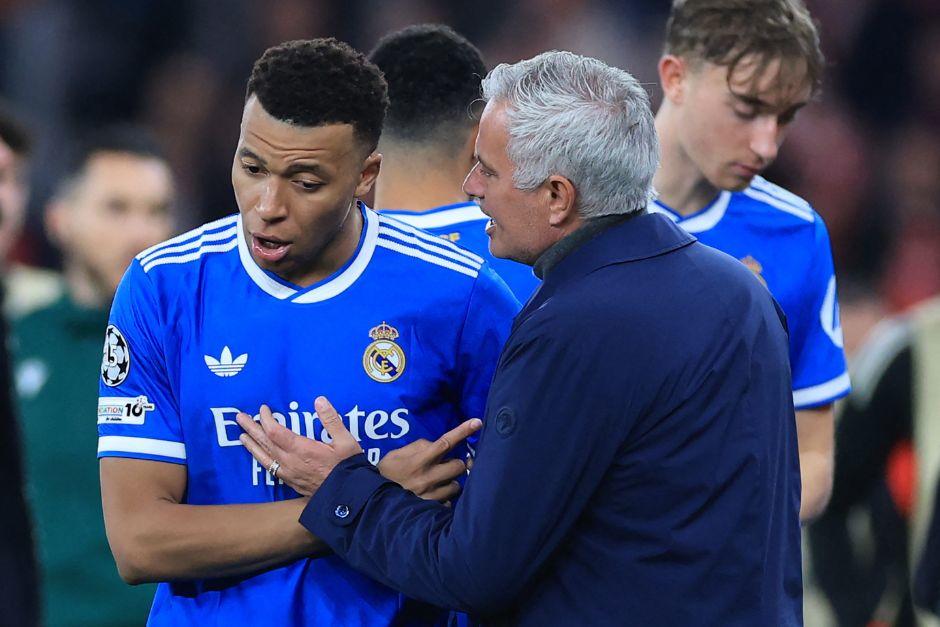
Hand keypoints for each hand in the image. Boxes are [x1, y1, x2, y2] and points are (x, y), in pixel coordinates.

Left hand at [237, 397, 362, 495]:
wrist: (348, 497)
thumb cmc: (348, 468)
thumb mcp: (346, 441)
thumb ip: (331, 420)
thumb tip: (319, 400)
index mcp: (302, 449)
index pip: (275, 431)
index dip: (267, 419)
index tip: (263, 408)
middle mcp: (290, 462)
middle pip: (265, 443)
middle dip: (252, 428)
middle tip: (239, 417)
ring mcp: (289, 473)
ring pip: (265, 457)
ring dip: (252, 445)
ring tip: (241, 436)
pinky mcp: (290, 482)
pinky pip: (270, 468)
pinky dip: (261, 459)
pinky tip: (259, 456)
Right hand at [378, 418, 482, 501]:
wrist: (374, 502)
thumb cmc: (386, 475)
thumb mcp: (395, 455)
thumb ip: (417, 447)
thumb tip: (434, 444)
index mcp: (419, 461)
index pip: (445, 443)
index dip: (462, 431)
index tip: (477, 422)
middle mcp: (428, 478)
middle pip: (459, 466)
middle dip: (456, 464)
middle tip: (446, 465)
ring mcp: (432, 496)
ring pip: (457, 485)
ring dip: (451, 481)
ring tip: (438, 482)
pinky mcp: (432, 509)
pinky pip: (449, 502)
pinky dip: (444, 498)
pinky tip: (434, 496)